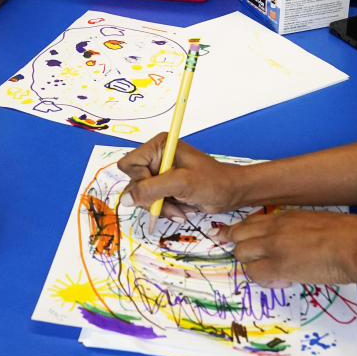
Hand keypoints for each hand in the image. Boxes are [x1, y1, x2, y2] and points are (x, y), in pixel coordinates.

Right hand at [117, 132, 242, 220]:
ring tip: (180, 208)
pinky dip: (165, 209)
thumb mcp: (180, 183)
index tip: (159, 188)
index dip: (140, 180)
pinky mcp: (164, 187)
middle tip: (172, 202)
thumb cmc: (212, 181)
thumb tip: (126, 199)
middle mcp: (156, 157)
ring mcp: (159, 173)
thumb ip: (150, 190)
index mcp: (158, 146)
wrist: (230, 192)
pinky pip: (151, 202)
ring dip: (160, 206)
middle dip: (152, 198)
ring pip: (141, 196)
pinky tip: (180, 209)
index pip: (129, 165)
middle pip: (134, 183)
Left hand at [215, 209, 356, 292]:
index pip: (251, 221)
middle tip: (254, 261)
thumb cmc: (352, 234)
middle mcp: (276, 227)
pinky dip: (265, 280)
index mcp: (288, 215)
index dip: (239, 231)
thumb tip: (299, 242)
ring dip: (253, 265)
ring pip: (242, 254)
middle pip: (239, 236)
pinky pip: (255, 274)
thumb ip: (302, 229)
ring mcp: (275, 245)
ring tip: (273, 274)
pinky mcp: (280, 265)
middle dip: (242, 248)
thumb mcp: (320, 222)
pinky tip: (283, 281)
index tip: (229, 236)